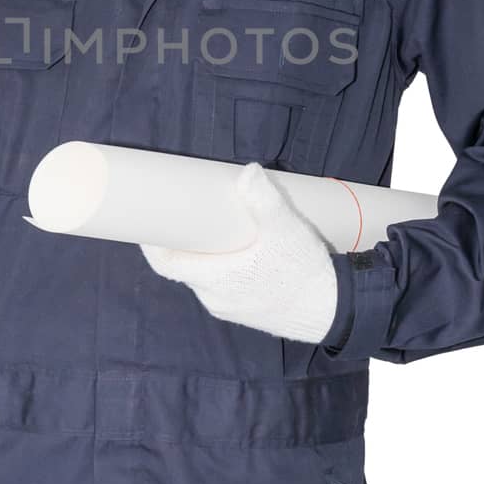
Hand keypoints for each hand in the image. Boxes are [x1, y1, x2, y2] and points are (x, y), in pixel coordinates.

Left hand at [139, 161, 339, 342]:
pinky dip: (224, 266)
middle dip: (184, 240)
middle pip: (186, 266)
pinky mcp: (247, 310)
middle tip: (189, 212)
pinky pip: (224, 286)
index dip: (152, 242)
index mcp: (214, 280)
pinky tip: (240, 251)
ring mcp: (231, 307)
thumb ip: (265, 200)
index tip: (148, 221)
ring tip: (217, 227)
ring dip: (206, 253)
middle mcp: (215, 298)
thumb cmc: (305, 273)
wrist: (335, 311)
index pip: (166, 263)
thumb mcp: (286, 230)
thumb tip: (247, 172)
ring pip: (206, 276)